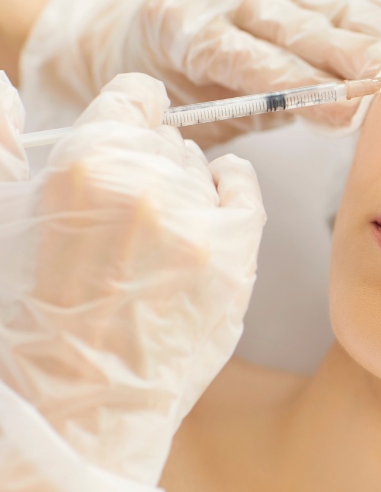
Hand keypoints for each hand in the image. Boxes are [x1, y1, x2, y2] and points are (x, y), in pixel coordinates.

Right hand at [0, 72, 265, 484]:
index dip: (127, 113)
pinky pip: (246, 193)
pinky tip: (220, 188)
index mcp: (84, 167)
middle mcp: (147, 185)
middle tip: (123, 209)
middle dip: (146, 163)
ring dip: (182, 186)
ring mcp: (198, 224)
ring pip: (201, 169)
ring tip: (152, 229)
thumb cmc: (27, 319)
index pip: (132, 99)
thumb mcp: (1, 222)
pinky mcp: (236, 259)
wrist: (75, 405)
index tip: (127, 126)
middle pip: (166, 140)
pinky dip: (233, 185)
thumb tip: (3, 86)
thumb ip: (4, 146)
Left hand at [20, 0, 380, 147]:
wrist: (125, 33)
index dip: (304, 86)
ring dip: (371, 28)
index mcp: (183, 30)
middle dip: (350, 54)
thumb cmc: (163, 89)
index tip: (347, 112)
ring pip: (318, 1)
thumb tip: (335, 115)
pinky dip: (365, 2)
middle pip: (296, 25)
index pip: (253, 61)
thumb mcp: (194, 113)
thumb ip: (257, 111)